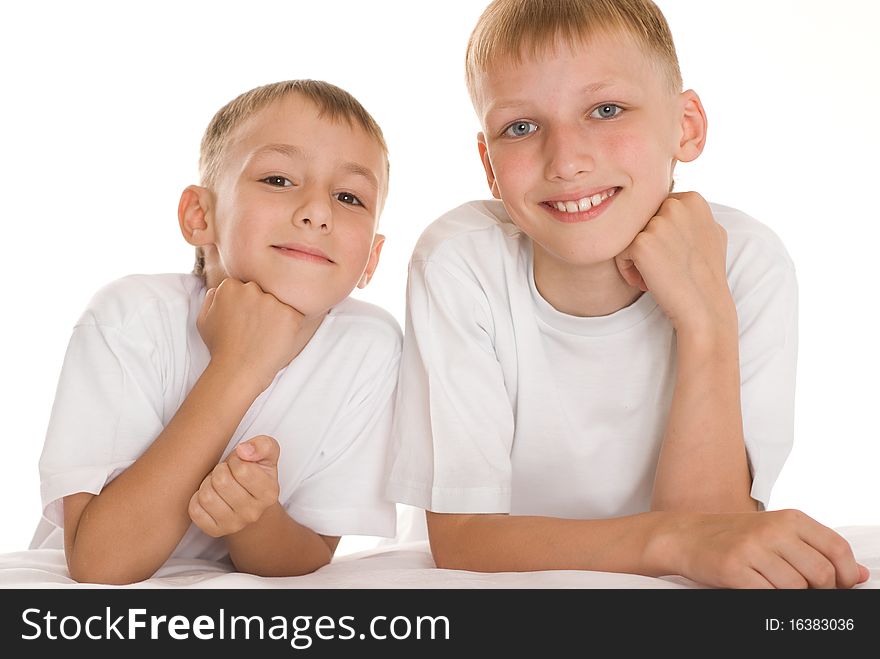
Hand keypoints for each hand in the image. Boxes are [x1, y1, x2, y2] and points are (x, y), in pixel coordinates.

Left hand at [188, 435, 280, 537]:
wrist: (249, 501)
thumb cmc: (255, 472)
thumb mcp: (267, 453)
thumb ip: (262, 445)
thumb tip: (243, 451)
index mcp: (269, 493)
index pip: (242, 469)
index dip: (236, 460)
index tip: (239, 463)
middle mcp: (253, 513)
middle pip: (222, 482)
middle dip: (220, 470)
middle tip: (226, 473)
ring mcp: (234, 525)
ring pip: (207, 496)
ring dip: (208, 483)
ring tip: (217, 483)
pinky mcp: (214, 531)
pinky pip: (194, 510)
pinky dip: (197, 498)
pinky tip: (210, 495)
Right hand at [197, 278, 304, 388]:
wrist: (238, 371)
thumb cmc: (221, 348)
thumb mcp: (204, 319)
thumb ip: (212, 298)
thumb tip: (222, 289)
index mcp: (229, 287)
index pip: (245, 286)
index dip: (246, 304)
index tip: (245, 319)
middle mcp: (251, 289)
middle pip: (263, 291)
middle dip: (262, 306)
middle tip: (256, 328)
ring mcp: (271, 301)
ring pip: (279, 302)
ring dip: (277, 315)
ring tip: (266, 335)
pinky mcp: (290, 315)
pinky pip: (295, 314)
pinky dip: (290, 326)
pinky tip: (277, 338)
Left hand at [615, 192, 734, 332]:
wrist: (704, 307)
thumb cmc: (706, 274)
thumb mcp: (710, 232)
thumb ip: (692, 214)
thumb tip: (678, 201)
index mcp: (692, 199)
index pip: (657, 210)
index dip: (661, 236)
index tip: (674, 255)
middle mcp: (675, 205)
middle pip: (641, 221)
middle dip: (647, 244)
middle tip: (663, 266)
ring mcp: (658, 223)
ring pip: (628, 236)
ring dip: (636, 258)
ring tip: (655, 275)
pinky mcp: (640, 243)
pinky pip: (620, 252)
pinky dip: (627, 270)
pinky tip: (646, 282)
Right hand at [674, 509, 869, 588]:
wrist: (687, 536)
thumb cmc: (736, 536)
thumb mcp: (778, 533)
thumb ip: (817, 549)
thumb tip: (860, 574)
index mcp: (789, 518)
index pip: (836, 548)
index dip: (847, 574)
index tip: (841, 585)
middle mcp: (773, 530)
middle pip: (821, 573)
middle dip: (819, 590)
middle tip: (803, 590)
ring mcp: (752, 549)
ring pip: (797, 588)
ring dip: (791, 595)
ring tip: (773, 585)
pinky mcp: (734, 569)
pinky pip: (769, 595)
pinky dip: (769, 597)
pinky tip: (758, 586)